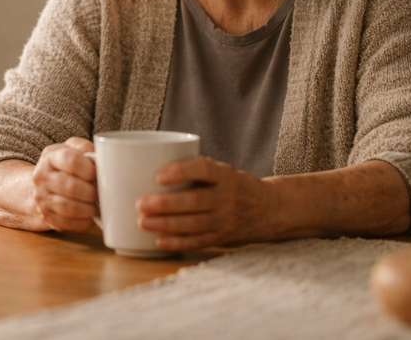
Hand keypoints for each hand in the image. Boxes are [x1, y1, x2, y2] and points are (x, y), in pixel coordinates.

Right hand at [30, 137, 98, 231]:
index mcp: (50, 156)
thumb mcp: (71, 148)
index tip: (98, 174)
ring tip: (98, 205)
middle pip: (71, 187)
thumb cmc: (63, 164)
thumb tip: (100, 157)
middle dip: (92, 192)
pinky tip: (91, 217)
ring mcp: (41, 198)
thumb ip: (85, 147)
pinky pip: (66, 223)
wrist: (42, 183)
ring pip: (68, 207)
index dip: (90, 169)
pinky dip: (83, 222)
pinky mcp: (46, 216)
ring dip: (88, 209)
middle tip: (102, 193)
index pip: (72, 161)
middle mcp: (42, 177)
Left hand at [136, 157, 279, 249]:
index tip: (158, 176)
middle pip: (194, 201)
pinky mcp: (222, 238)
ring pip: (193, 224)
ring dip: (165, 224)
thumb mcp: (223, 171)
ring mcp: (225, 220)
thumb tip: (149, 167)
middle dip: (165, 204)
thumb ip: (196, 170)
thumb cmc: (234, 186)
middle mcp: (227, 198)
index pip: (204, 170)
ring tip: (142, 222)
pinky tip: (159, 241)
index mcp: (225, 176)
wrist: (269, 210)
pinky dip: (177, 242)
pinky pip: (198, 242)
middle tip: (140, 203)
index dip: (180, 172)